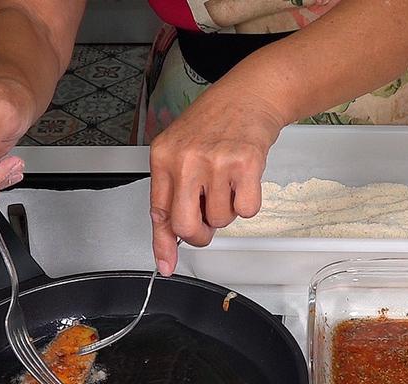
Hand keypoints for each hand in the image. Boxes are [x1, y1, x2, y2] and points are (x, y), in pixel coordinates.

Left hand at [149, 90, 286, 275]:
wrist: (248, 95)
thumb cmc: (214, 123)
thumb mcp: (180, 150)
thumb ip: (172, 191)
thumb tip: (171, 236)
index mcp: (163, 157)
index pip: (158, 212)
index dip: (162, 243)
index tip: (165, 264)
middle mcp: (185, 160)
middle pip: (187, 226)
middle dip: (200, 234)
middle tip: (208, 222)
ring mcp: (215, 162)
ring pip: (221, 219)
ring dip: (228, 210)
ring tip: (228, 181)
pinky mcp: (245, 165)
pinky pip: (247, 210)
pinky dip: (249, 203)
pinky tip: (244, 179)